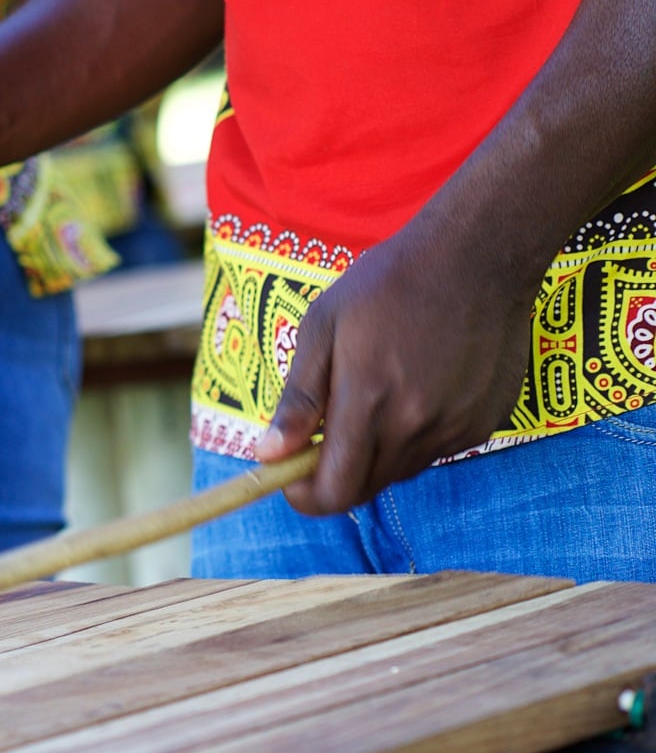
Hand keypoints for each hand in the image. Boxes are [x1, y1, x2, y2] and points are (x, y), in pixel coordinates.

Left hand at [254, 224, 539, 514]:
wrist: (477, 256)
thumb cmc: (386, 284)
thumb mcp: (322, 327)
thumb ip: (298, 398)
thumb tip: (267, 455)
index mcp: (368, 403)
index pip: (335, 492)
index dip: (306, 496)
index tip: (290, 477)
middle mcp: (416, 427)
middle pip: (366, 487)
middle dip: (336, 470)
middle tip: (324, 428)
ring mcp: (456, 428)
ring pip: (401, 470)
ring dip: (376, 452)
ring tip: (375, 391)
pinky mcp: (484, 423)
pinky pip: (436, 450)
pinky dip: (415, 435)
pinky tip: (416, 387)